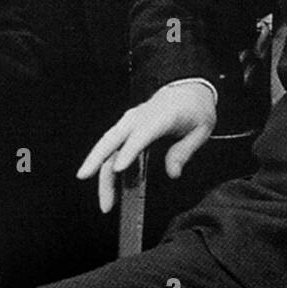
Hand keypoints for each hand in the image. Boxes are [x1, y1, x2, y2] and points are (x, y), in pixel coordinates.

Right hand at [77, 84, 216, 214]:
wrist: (188, 87)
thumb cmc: (194, 107)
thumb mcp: (201, 128)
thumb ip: (185, 150)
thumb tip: (173, 173)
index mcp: (160, 116)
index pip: (141, 134)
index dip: (128, 151)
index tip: (118, 168)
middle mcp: (140, 118)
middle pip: (112, 138)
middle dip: (97, 159)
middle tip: (85, 179)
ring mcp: (131, 121)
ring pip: (108, 144)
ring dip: (99, 169)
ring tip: (104, 200)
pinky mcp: (128, 127)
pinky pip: (113, 146)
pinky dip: (106, 166)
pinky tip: (108, 187)